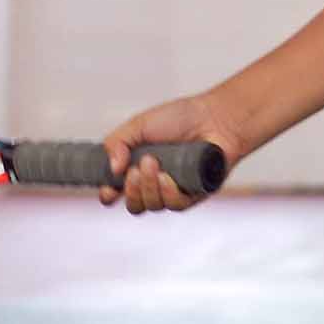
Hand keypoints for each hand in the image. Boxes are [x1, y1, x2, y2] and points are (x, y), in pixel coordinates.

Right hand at [99, 93, 238, 213]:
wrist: (215, 118)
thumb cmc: (180, 119)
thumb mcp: (139, 124)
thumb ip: (117, 142)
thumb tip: (112, 168)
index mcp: (137, 167)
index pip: (117, 191)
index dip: (108, 195)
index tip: (108, 190)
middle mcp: (154, 183)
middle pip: (134, 205)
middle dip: (130, 191)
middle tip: (135, 171)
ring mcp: (174, 191)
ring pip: (152, 206)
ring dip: (148, 188)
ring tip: (154, 164)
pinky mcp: (194, 195)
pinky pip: (175, 205)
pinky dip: (168, 193)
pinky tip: (169, 178)